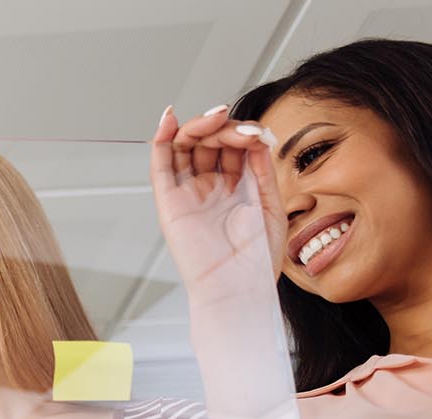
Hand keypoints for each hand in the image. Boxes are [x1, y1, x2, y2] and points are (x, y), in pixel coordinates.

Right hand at [149, 105, 286, 303]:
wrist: (239, 287)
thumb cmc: (256, 260)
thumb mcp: (270, 203)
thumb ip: (260, 169)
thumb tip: (256, 135)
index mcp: (236, 190)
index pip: (233, 147)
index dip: (243, 132)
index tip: (258, 133)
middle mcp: (210, 189)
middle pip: (209, 142)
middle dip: (224, 128)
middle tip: (238, 129)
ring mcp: (188, 194)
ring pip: (185, 146)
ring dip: (199, 126)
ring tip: (216, 119)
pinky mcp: (169, 202)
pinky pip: (160, 163)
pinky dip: (162, 138)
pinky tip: (171, 118)